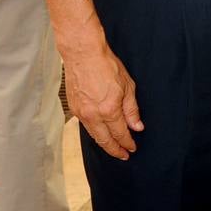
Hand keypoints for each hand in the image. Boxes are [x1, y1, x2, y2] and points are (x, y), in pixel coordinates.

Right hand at [64, 42, 143, 159]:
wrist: (83, 55)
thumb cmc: (107, 66)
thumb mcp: (128, 86)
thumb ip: (132, 109)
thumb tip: (137, 127)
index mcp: (109, 110)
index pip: (120, 133)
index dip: (127, 143)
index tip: (132, 148)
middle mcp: (93, 115)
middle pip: (105, 139)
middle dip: (115, 149)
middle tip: (123, 155)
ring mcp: (81, 113)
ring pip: (94, 134)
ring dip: (104, 143)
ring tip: (113, 148)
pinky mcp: (74, 108)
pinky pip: (86, 126)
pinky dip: (94, 132)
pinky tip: (100, 133)